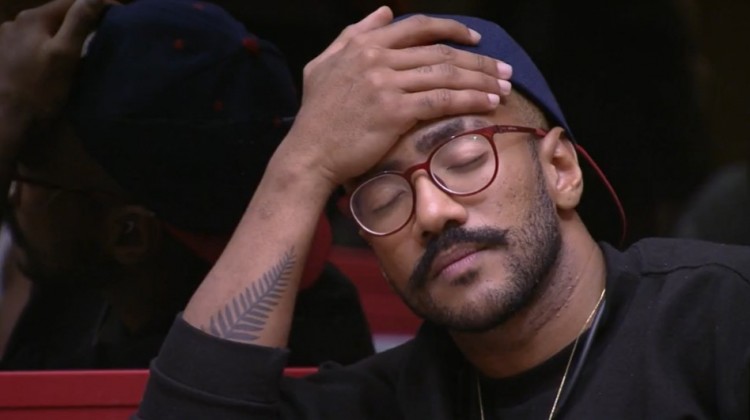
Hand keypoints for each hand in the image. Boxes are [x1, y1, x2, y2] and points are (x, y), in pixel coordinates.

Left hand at [0, 0, 110, 139]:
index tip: (118, 12)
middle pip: (57, 14)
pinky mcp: (7, 56)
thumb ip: (79, 22)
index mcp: (32, 18)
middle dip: (81, 18)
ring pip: (46, 29)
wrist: (10, 120)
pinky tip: (59, 59)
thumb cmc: (41, 89)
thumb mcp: (66, 55)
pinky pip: (36, 42)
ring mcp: (8, 39)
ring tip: (85, 45)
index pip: (70, 1)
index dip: (96, 4)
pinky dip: (51, 45)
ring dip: (66, 32)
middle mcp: (16, 22)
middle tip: (105, 29)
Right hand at [282, 6, 512, 187]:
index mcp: (363, 44)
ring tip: (505, 88)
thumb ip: (353, 34)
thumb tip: (383, 12)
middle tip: (504, 70)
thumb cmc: (316, 114)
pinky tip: (489, 103)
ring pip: (446, 74)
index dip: (452, 30)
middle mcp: (376, 58)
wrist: (310, 153)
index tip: (476, 38)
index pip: (418, 27)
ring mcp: (385, 83)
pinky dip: (470, 99)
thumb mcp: (324, 64)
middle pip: (440, 52)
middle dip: (479, 60)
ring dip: (482, 80)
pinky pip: (442, 99)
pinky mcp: (394, 111)